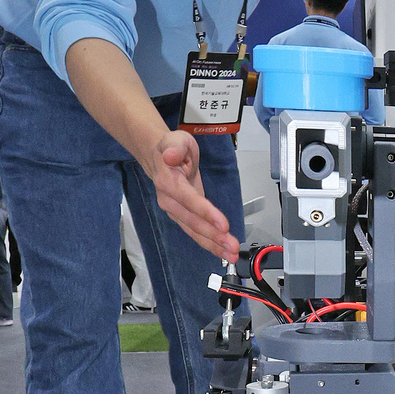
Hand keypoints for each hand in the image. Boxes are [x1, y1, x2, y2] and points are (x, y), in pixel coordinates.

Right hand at [151, 130, 239, 261]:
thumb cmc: (173, 147)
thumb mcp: (176, 139)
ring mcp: (175, 211)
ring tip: (231, 254)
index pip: (188, 200)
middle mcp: (169, 200)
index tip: (223, 224)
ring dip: (213, 244)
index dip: (205, 213)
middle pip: (192, 221)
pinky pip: (196, 232)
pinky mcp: (183, 216)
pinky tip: (223, 251)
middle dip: (213, 235)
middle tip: (232, 246)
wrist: (162, 156)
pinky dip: (210, 243)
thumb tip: (170, 156)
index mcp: (168, 181)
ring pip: (194, 231)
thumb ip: (175, 147)